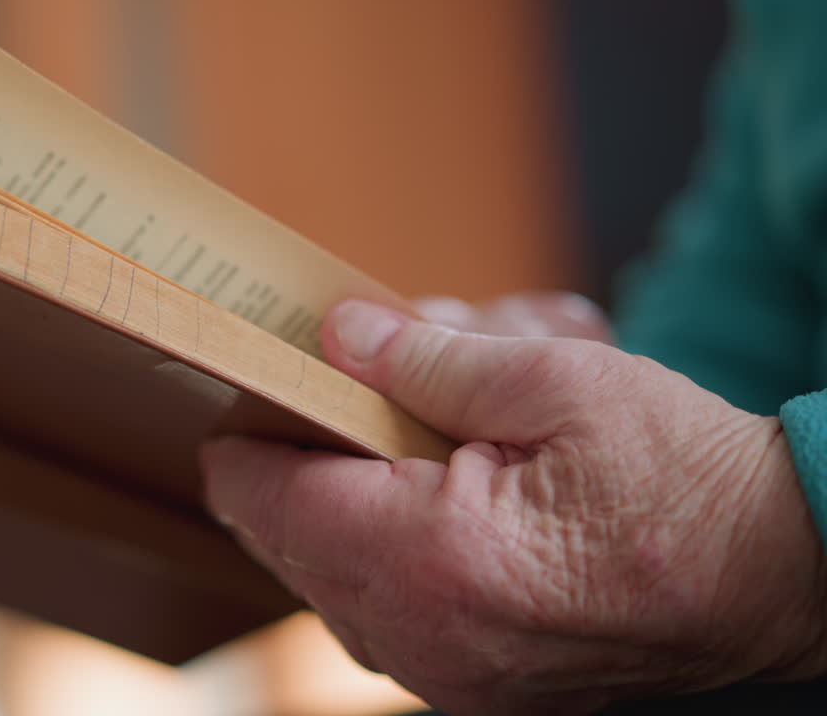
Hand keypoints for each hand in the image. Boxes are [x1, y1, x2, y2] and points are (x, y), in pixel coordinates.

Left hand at [201, 300, 826, 714]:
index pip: (268, 501)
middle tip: (362, 392)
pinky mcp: (476, 683)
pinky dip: (397, 546)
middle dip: (315, 457)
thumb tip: (338, 334)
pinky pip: (389, 611)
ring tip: (435, 431)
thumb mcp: (555, 379)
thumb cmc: (683, 479)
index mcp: (431, 560)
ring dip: (359, 498)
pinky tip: (453, 489)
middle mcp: (425, 638)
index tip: (243, 395)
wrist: (779, 570)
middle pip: (292, 540)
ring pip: (337, 576)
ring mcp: (449, 676)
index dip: (244, 440)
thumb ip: (425, 358)